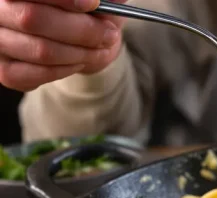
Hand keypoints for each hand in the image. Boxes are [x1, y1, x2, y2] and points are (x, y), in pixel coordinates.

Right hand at [0, 0, 125, 91]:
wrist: (80, 37)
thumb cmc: (85, 10)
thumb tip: (111, 0)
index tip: (93, 4)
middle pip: (32, 19)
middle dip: (79, 30)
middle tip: (109, 34)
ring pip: (40, 50)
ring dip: (80, 53)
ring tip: (100, 49)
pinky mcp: (2, 69)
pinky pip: (34, 75)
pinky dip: (65, 70)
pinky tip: (79, 62)